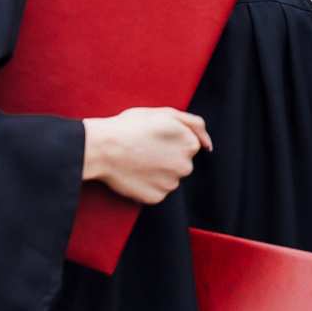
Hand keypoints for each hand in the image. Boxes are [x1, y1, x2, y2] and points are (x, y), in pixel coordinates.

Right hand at [81, 107, 210, 203]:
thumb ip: (195, 125)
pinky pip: (156, 191)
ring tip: (137, 161)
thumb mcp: (165, 113)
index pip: (189, 145)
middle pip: (181, 163)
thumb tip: (209, 145)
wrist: (102, 148)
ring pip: (169, 178)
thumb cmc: (131, 126)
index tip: (154, 138)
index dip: (171, 140)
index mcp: (189, 144)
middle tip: (144, 149)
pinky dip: (147, 185)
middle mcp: (185, 166)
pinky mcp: (156, 197)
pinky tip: (134, 174)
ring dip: (158, 172)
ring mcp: (171, 184)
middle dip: (167, 157)